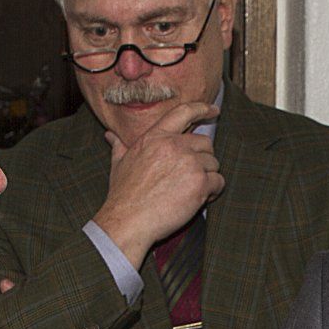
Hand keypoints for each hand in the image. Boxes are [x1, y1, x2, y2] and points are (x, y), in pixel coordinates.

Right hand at [93, 98, 221, 265]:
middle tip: (192, 175)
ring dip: (207, 177)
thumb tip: (110, 136)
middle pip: (205, 143)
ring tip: (192, 191)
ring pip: (213, 164)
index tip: (214, 110)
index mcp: (156, 137)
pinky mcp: (200, 183)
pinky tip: (198, 200)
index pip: (183, 112)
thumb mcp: (119, 163)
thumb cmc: (123, 195)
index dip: (202, 108)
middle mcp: (174, 145)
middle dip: (203, 159)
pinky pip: (218, 182)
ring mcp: (189, 163)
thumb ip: (119, 146)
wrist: (128, 220)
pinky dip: (213, 192)